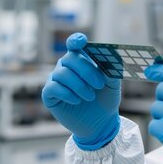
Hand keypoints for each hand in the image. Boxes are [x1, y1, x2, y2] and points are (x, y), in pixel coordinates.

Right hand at [41, 33, 120, 149]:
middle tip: (99, 84)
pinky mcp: (49, 94)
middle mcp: (66, 66)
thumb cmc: (105, 100)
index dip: (76, 40)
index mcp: (81, 59)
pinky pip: (53, 87)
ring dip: (79, 85)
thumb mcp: (113, 85)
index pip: (75, 44)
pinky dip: (67, 93)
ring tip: (90, 97)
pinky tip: (77, 101)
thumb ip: (112, 71)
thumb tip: (112, 59)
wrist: (100, 123)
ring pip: (62, 73)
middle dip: (86, 70)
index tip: (82, 42)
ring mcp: (56, 79)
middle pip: (70, 58)